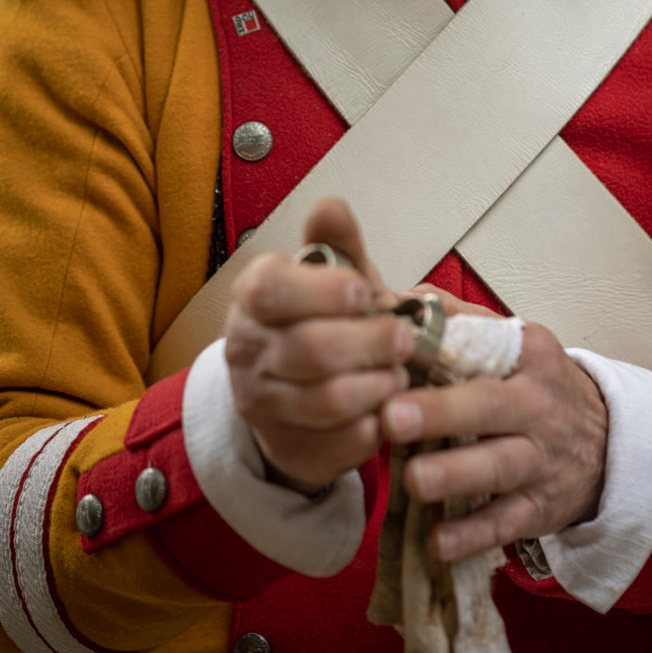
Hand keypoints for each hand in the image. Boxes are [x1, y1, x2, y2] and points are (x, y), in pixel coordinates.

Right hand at [224, 198, 410, 493]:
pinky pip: (344, 440)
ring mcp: (262, 403)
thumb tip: (331, 205)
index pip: (272, 289)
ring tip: (399, 372)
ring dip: (380, 384)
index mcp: (253, 296)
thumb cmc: (322, 320)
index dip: (326, 290)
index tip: (365, 293)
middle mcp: (246, 349)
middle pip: (313, 349)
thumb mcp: (333, 276)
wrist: (297, 390)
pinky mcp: (289, 447)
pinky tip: (386, 408)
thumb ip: (336, 242)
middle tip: (405, 340)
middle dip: (374, 342)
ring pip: (331, 399)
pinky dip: (376, 423)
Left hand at [380, 324, 607, 563]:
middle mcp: (536, 406)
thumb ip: (458, 321)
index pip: (483, 346)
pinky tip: (438, 542)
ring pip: (498, 467)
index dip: (439, 351)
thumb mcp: (516, 344)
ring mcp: (539, 460)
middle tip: (394, 417)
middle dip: (442, 412)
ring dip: (455, 474)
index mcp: (527, 357)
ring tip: (414, 480)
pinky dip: (472, 535)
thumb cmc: (538, 389)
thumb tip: (396, 300)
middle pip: (490, 407)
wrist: (609, 444)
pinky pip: (505, 523)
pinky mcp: (538, 509)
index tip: (393, 353)